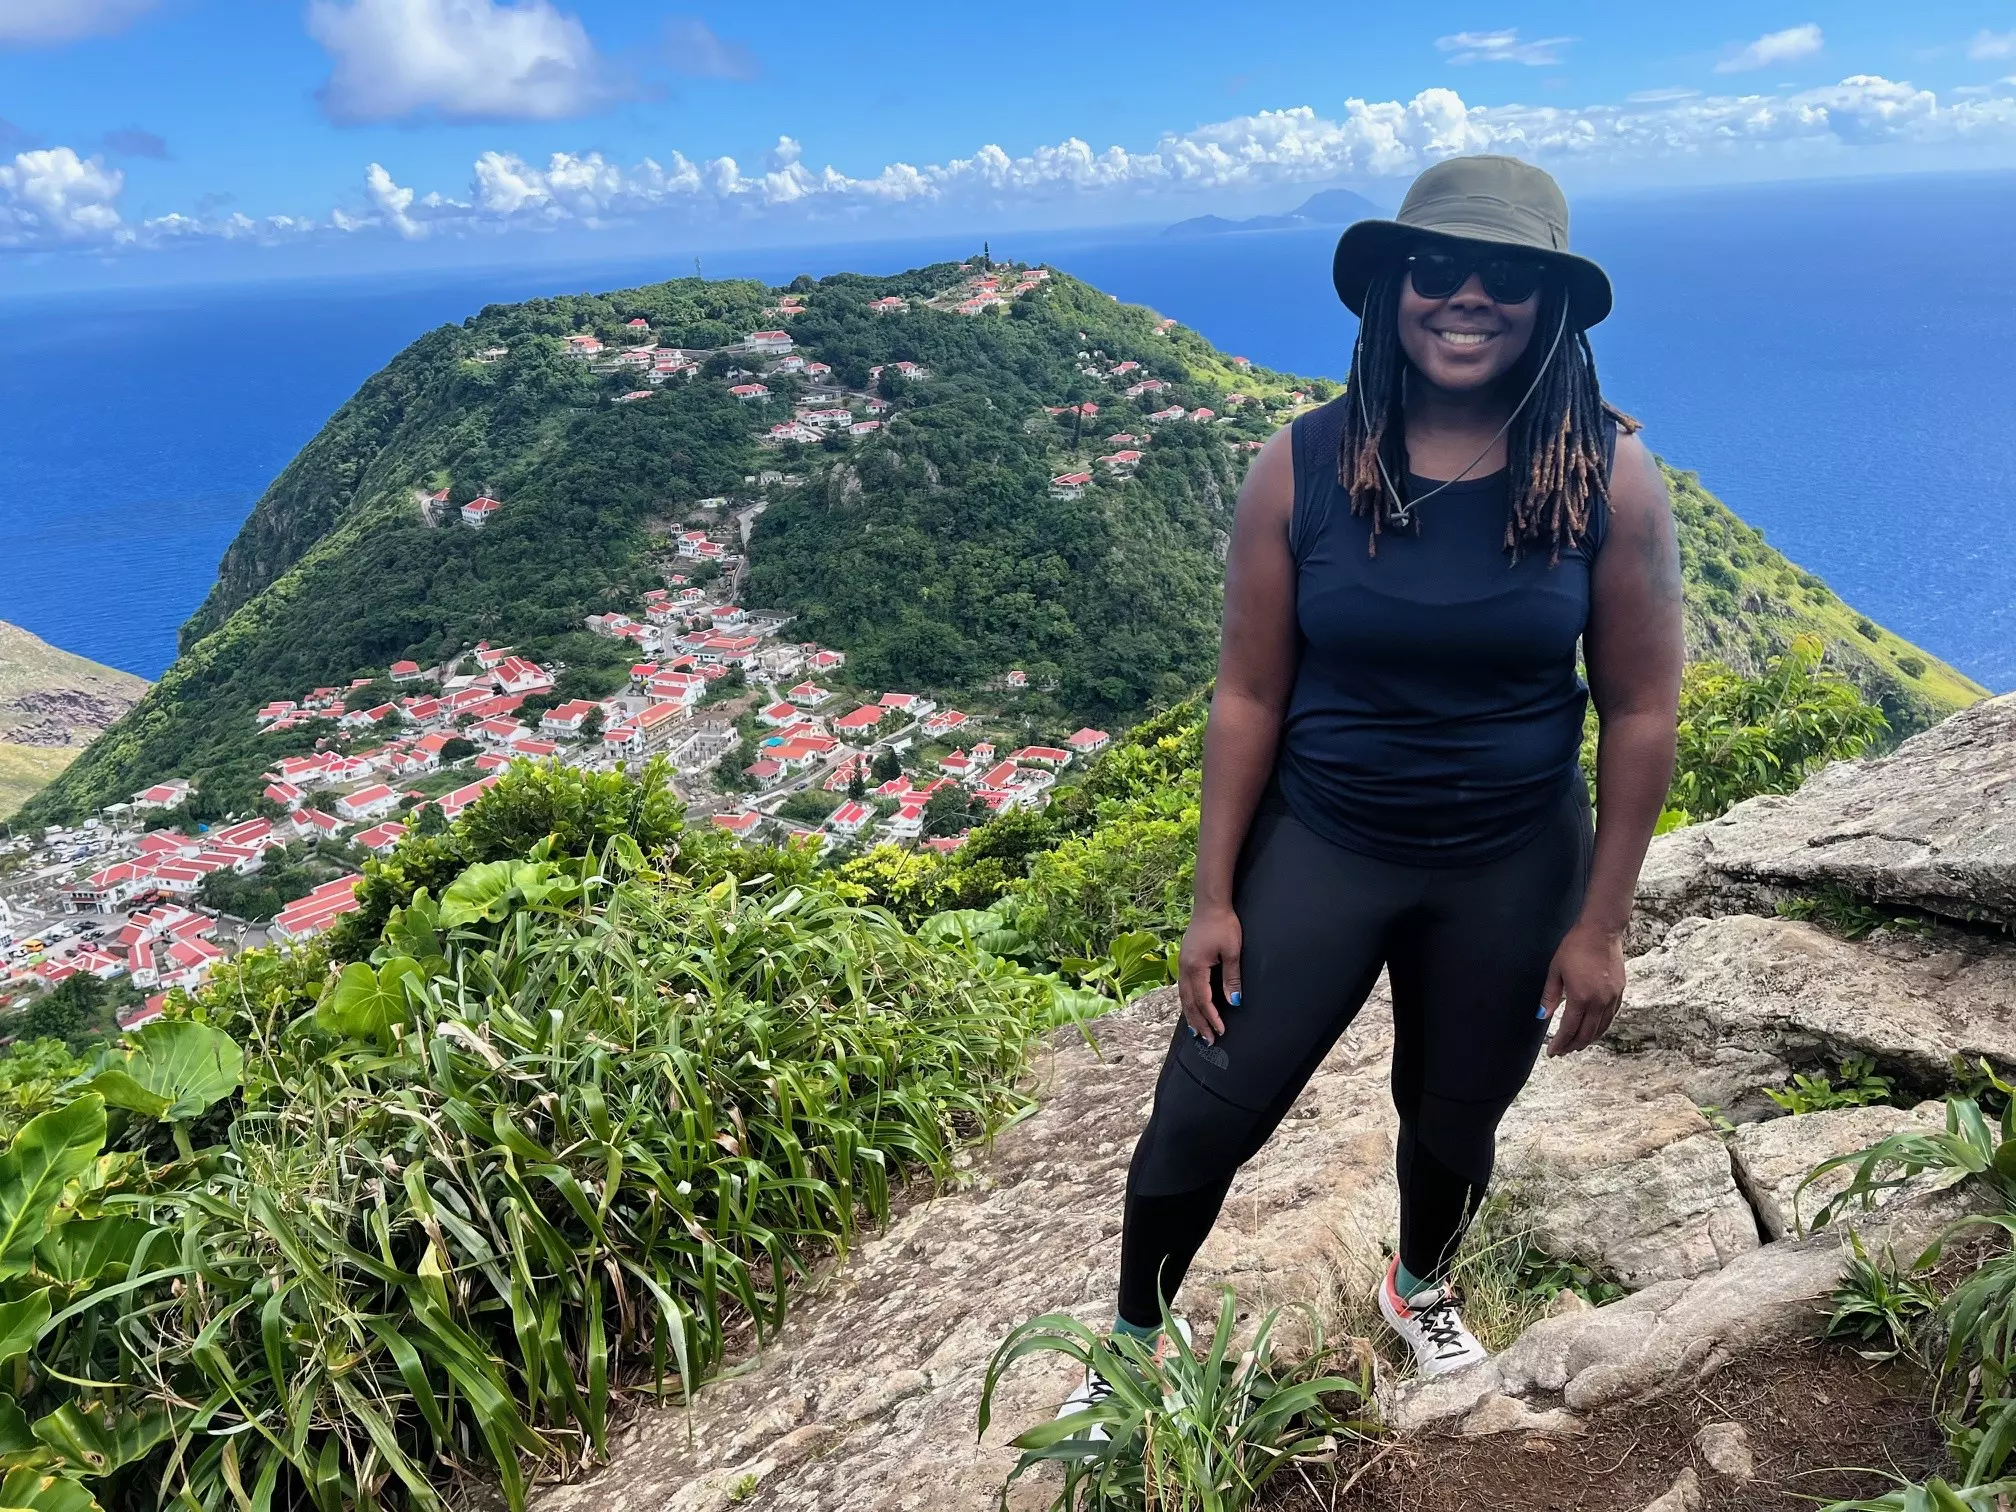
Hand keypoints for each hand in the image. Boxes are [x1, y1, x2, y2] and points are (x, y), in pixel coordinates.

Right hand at [1177, 904, 1241, 1044]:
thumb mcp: (1232, 951)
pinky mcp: (1184, 960)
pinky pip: (1183, 987)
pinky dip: (1187, 1001)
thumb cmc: (1223, 925)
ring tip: (1196, 1031)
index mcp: (1195, 967)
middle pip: (1189, 1002)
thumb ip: (1231, 978)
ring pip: (1183, 996)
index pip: (1203, 1000)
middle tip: (1207, 1040)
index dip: (1212, 1018)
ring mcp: (1182, 964)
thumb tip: (1234, 1001)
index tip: (1221, 1031)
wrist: (1210, 904)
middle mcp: (1184, 968)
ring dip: (1190, 1015)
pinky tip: (1191, 1007)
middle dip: (1198, 1023)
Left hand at [1542, 922, 1626, 1056]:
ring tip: (1576, 1044)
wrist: (1601, 931)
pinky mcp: (1620, 992)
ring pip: (1601, 1028)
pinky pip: (1611, 1017)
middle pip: (1587, 1034)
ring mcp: (1612, 998)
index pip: (1569, 1029)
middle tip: (1562, 1051)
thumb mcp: (1555, 970)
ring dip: (1588, 1039)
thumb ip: (1549, 996)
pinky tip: (1594, 1029)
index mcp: (1581, 998)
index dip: (1560, 1043)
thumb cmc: (1575, 947)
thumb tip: (1542, 1016)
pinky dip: (1601, 1027)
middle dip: (1573, 1045)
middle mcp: (1599, 1002)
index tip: (1552, 1052)